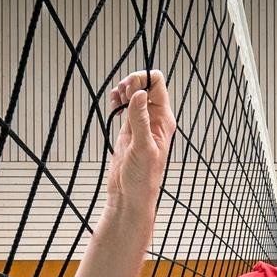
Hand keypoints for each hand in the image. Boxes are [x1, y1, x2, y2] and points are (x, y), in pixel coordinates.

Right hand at [107, 70, 176, 208]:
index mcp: (163, 120)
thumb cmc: (142, 179)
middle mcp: (154, 119)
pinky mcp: (128, 130)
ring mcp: (141, 123)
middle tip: (121, 93)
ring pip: (134, 95)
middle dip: (131, 82)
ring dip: (123, 90)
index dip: (143, 80)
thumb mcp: (142, 147)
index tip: (129, 86)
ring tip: (116, 98)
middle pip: (145, 86)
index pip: (158, 86)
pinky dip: (117, 101)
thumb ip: (140, 120)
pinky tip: (113, 103)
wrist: (130, 196)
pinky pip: (125, 107)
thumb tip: (140, 94)